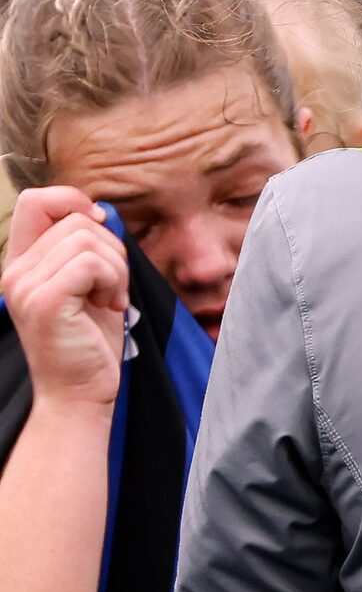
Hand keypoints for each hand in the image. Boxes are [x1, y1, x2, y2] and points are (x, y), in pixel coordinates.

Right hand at [3, 188, 129, 409]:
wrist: (80, 391)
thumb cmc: (89, 339)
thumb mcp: (87, 284)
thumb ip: (84, 248)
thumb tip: (99, 212)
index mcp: (22, 262)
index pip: (34, 200)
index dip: (73, 202)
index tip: (100, 230)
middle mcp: (15, 271)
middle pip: (74, 220)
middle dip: (111, 248)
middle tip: (112, 286)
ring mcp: (26, 286)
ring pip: (87, 240)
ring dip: (116, 269)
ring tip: (110, 299)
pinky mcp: (45, 302)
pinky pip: (91, 263)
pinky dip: (114, 281)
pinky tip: (110, 306)